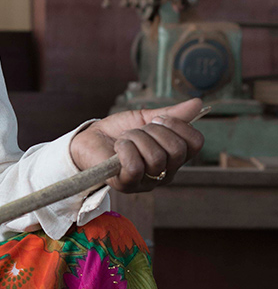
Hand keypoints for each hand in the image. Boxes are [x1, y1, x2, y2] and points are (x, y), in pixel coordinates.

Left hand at [68, 97, 204, 193]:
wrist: (89, 138)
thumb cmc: (117, 131)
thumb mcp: (145, 118)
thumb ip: (171, 114)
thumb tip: (198, 102)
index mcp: (173, 156)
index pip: (196, 142)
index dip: (178, 125)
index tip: (158, 119)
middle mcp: (165, 172)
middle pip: (177, 150)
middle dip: (154, 131)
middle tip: (138, 130)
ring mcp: (146, 181)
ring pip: (156, 158)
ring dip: (135, 139)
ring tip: (124, 139)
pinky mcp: (126, 185)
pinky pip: (136, 167)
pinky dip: (125, 150)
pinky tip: (118, 148)